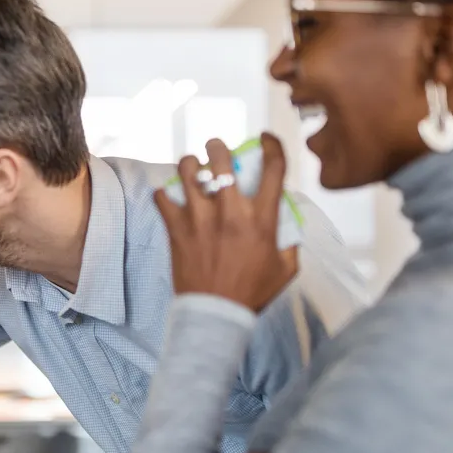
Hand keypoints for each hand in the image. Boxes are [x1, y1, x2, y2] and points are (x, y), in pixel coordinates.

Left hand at [154, 135, 298, 311]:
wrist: (216, 314)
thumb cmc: (252, 292)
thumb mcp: (286, 267)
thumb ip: (290, 241)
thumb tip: (287, 221)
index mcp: (261, 219)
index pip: (274, 168)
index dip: (272, 144)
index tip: (266, 138)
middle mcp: (230, 212)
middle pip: (221, 159)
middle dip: (217, 146)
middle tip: (215, 149)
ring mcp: (200, 218)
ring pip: (187, 170)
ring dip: (189, 164)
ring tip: (190, 168)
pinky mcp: (176, 229)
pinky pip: (162, 197)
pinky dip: (164, 193)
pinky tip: (170, 197)